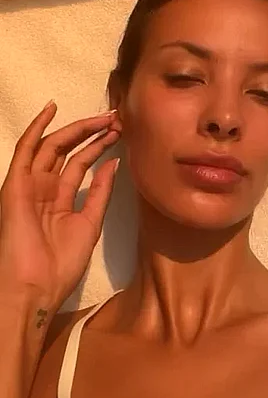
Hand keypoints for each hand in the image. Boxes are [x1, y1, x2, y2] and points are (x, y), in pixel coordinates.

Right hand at [0, 101, 120, 313]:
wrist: (35, 287)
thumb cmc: (60, 265)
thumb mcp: (89, 224)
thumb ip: (100, 193)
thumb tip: (114, 163)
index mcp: (60, 201)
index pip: (80, 164)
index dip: (99, 146)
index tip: (120, 132)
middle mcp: (44, 189)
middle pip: (68, 151)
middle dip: (92, 133)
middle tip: (116, 118)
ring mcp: (30, 185)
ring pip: (53, 146)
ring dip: (77, 129)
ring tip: (103, 117)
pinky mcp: (16, 184)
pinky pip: (26, 150)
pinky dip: (37, 128)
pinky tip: (51, 109)